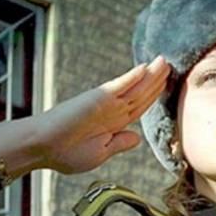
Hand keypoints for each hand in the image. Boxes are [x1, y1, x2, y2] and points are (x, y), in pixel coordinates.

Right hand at [0, 56, 170, 177]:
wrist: (43, 148)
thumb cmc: (66, 154)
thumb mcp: (100, 153)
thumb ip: (119, 144)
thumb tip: (136, 138)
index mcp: (113, 125)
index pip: (139, 108)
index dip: (153, 98)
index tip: (167, 88)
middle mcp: (112, 111)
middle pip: (141, 95)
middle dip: (157, 82)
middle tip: (171, 66)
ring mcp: (105, 103)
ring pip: (135, 88)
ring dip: (151, 75)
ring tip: (164, 62)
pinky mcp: (97, 98)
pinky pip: (119, 86)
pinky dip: (132, 77)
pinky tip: (145, 68)